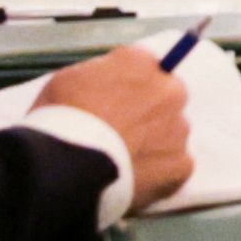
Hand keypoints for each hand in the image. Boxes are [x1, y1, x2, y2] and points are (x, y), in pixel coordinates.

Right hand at [38, 46, 198, 207]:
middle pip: (165, 99)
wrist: (66, 166)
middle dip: (147, 114)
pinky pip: (175, 166)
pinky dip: (159, 173)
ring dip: (153, 143)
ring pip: (171, 133)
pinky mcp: (181, 164)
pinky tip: (134, 178)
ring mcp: (179, 128)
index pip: (143, 69)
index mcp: (141, 63)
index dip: (128, 89)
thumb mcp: (70, 79)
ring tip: (121, 161)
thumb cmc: (59, 120)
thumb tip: (110, 82)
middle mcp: (170, 90)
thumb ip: (100, 75)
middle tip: (120, 134)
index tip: (115, 105)